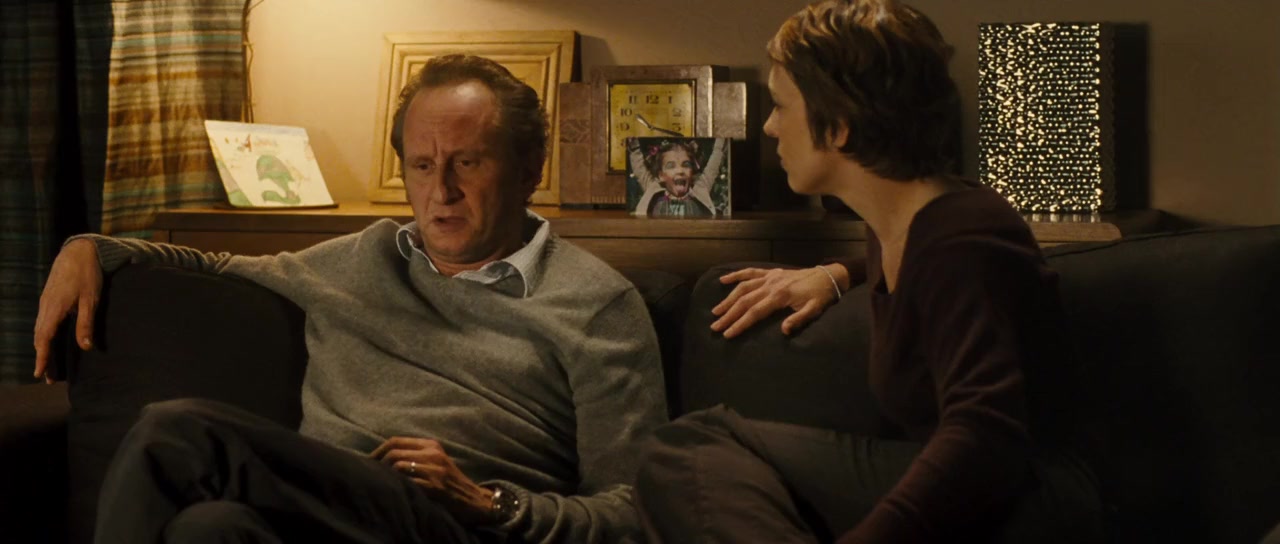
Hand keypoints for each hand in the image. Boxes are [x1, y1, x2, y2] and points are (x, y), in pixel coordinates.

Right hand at [33, 239, 101, 382]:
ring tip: (48, 365)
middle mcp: (45, 307)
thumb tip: (85, 348)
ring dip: (42, 348)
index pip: (44, 339)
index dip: (42, 357)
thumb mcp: (91, 300)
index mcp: (54, 309)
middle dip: (42, 358)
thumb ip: (86, 324)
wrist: (79, 251)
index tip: (41, 373)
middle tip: (47, 377)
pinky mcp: (48, 298)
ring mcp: (45, 302)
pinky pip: (42, 322)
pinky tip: (49, 342)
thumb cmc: (88, 274)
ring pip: (39, 330)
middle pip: (39, 338)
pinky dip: (43, 336)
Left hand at [370, 436, 492, 524]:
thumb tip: (383, 457)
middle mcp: (433, 453)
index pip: (396, 441)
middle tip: (371, 476)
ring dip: (385, 476)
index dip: (378, 451)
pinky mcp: (435, 487)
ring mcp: (435, 470)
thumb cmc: (450, 483)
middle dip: (378, 464)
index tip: (368, 462)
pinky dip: (397, 486)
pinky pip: (408, 482)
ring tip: (381, 484)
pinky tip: (394, 492)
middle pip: (394, 452)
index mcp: (431, 445)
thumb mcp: (436, 462)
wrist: (474, 501)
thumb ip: (416, 456)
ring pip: (398, 465)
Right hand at [710, 265, 844, 338]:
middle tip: (715, 326)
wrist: (828, 277)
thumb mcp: (814, 310)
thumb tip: (783, 331)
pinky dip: (736, 275)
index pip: (755, 312)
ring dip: (728, 299)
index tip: (728, 334)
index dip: (740, 324)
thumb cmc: (820, 296)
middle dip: (729, 315)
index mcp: (780, 296)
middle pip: (744, 301)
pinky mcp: (771, 272)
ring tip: (716, 311)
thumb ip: (798, 320)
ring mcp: (769, 277)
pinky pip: (750, 272)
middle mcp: (771, 285)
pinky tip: (723, 280)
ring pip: (743, 287)